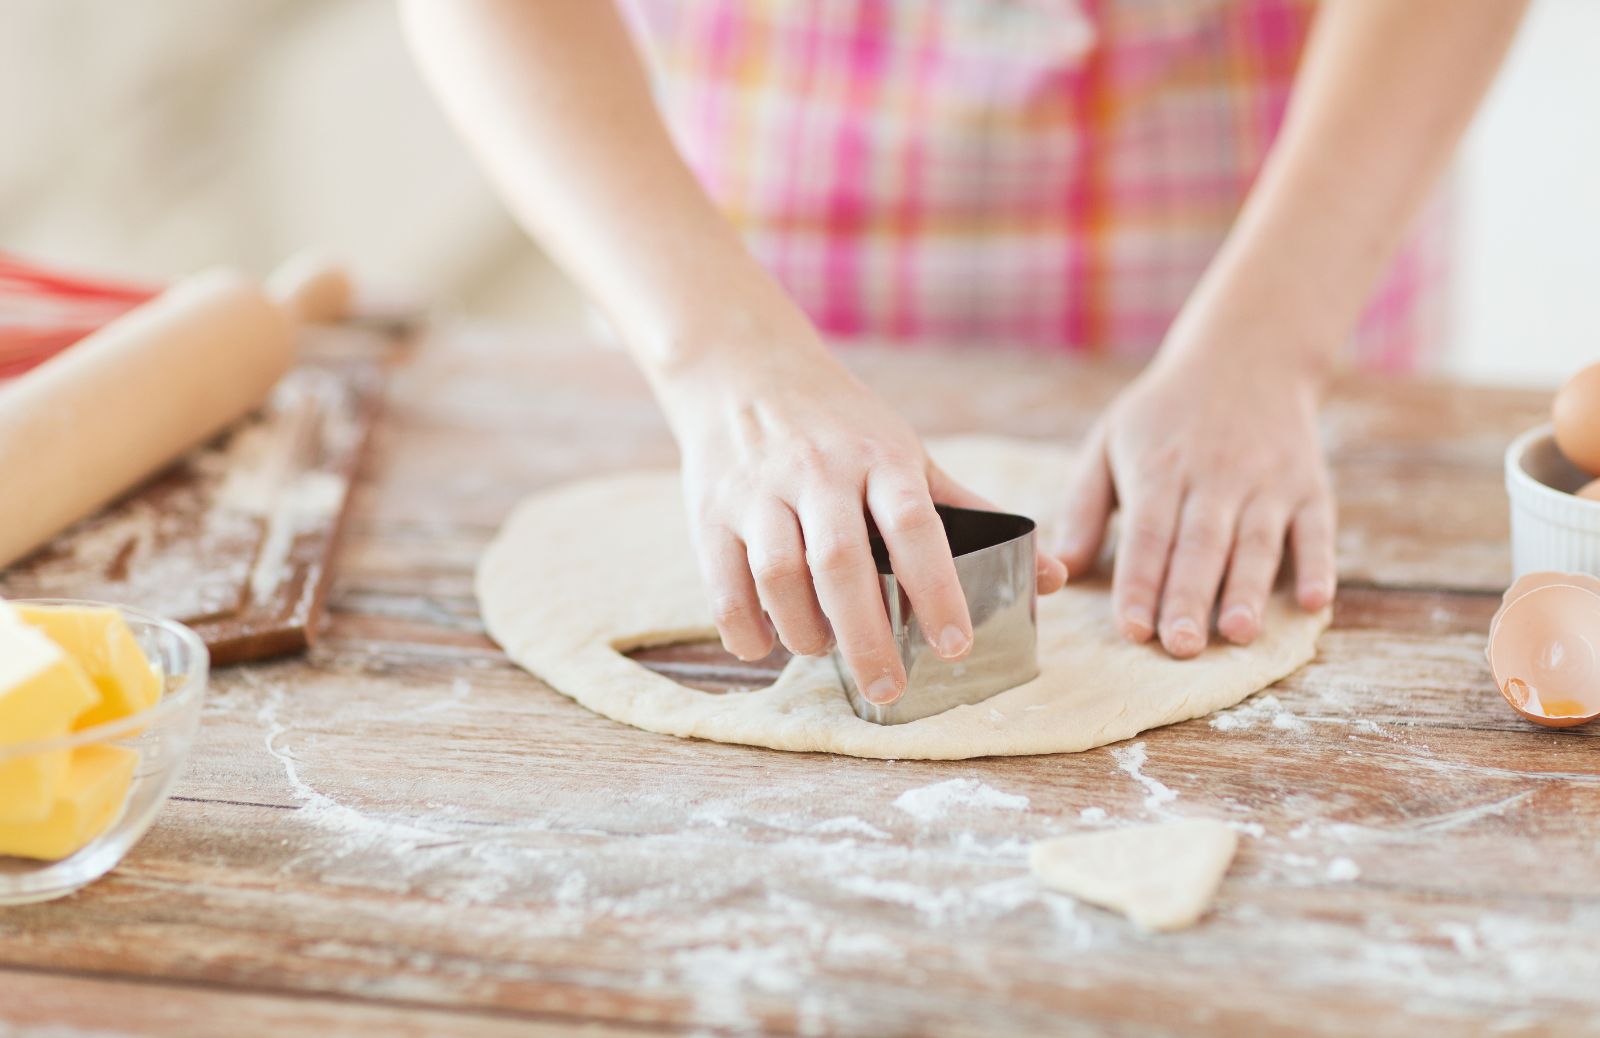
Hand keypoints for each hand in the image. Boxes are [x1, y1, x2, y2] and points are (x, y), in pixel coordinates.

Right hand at [662, 348, 1067, 704]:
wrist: (742, 369)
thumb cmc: (841, 425)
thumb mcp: (908, 454)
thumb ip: (973, 513)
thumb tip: (1056, 577)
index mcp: (879, 458)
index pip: (913, 524)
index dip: (936, 588)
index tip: (955, 646)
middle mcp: (818, 471)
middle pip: (841, 564)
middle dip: (867, 637)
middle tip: (890, 689)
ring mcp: (759, 492)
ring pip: (780, 577)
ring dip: (806, 632)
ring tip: (825, 651)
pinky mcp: (710, 513)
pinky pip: (725, 587)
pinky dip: (746, 630)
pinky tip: (768, 644)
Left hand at [1056, 351, 1334, 657]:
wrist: (1249, 354)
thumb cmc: (1165, 414)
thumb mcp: (1111, 441)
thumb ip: (1084, 505)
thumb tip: (1061, 565)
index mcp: (1160, 470)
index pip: (1148, 535)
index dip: (1140, 583)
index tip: (1132, 629)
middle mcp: (1215, 477)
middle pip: (1201, 546)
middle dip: (1190, 599)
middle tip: (1181, 647)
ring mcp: (1267, 483)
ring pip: (1256, 543)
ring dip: (1248, 590)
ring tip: (1239, 634)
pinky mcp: (1310, 487)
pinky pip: (1316, 530)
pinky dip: (1318, 566)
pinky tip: (1313, 602)